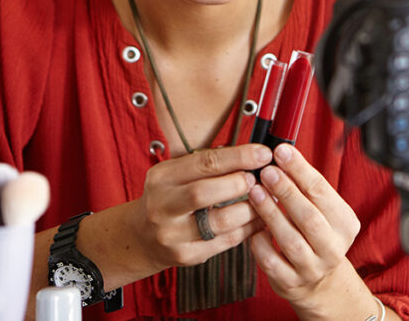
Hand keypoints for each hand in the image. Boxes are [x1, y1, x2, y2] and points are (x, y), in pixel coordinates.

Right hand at [133, 143, 270, 268]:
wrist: (143, 236)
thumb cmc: (169, 198)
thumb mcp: (177, 174)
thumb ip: (208, 164)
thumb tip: (250, 154)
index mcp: (162, 178)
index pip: (203, 163)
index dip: (238, 157)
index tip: (262, 154)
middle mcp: (163, 206)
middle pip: (204, 193)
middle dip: (238, 183)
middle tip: (259, 180)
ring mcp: (173, 234)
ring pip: (220, 221)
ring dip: (250, 209)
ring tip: (265, 199)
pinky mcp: (186, 255)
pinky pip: (226, 241)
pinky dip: (248, 228)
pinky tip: (258, 219)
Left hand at [248, 144, 361, 308]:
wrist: (319, 281)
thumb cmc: (314, 233)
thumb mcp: (320, 209)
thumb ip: (305, 186)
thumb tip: (281, 153)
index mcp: (345, 224)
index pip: (322, 191)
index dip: (300, 170)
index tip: (281, 151)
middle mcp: (333, 248)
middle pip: (309, 217)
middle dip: (286, 191)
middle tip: (266, 171)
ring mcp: (312, 268)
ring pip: (290, 240)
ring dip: (270, 213)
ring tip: (255, 192)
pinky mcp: (291, 283)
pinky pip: (272, 263)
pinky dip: (260, 244)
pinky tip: (252, 228)